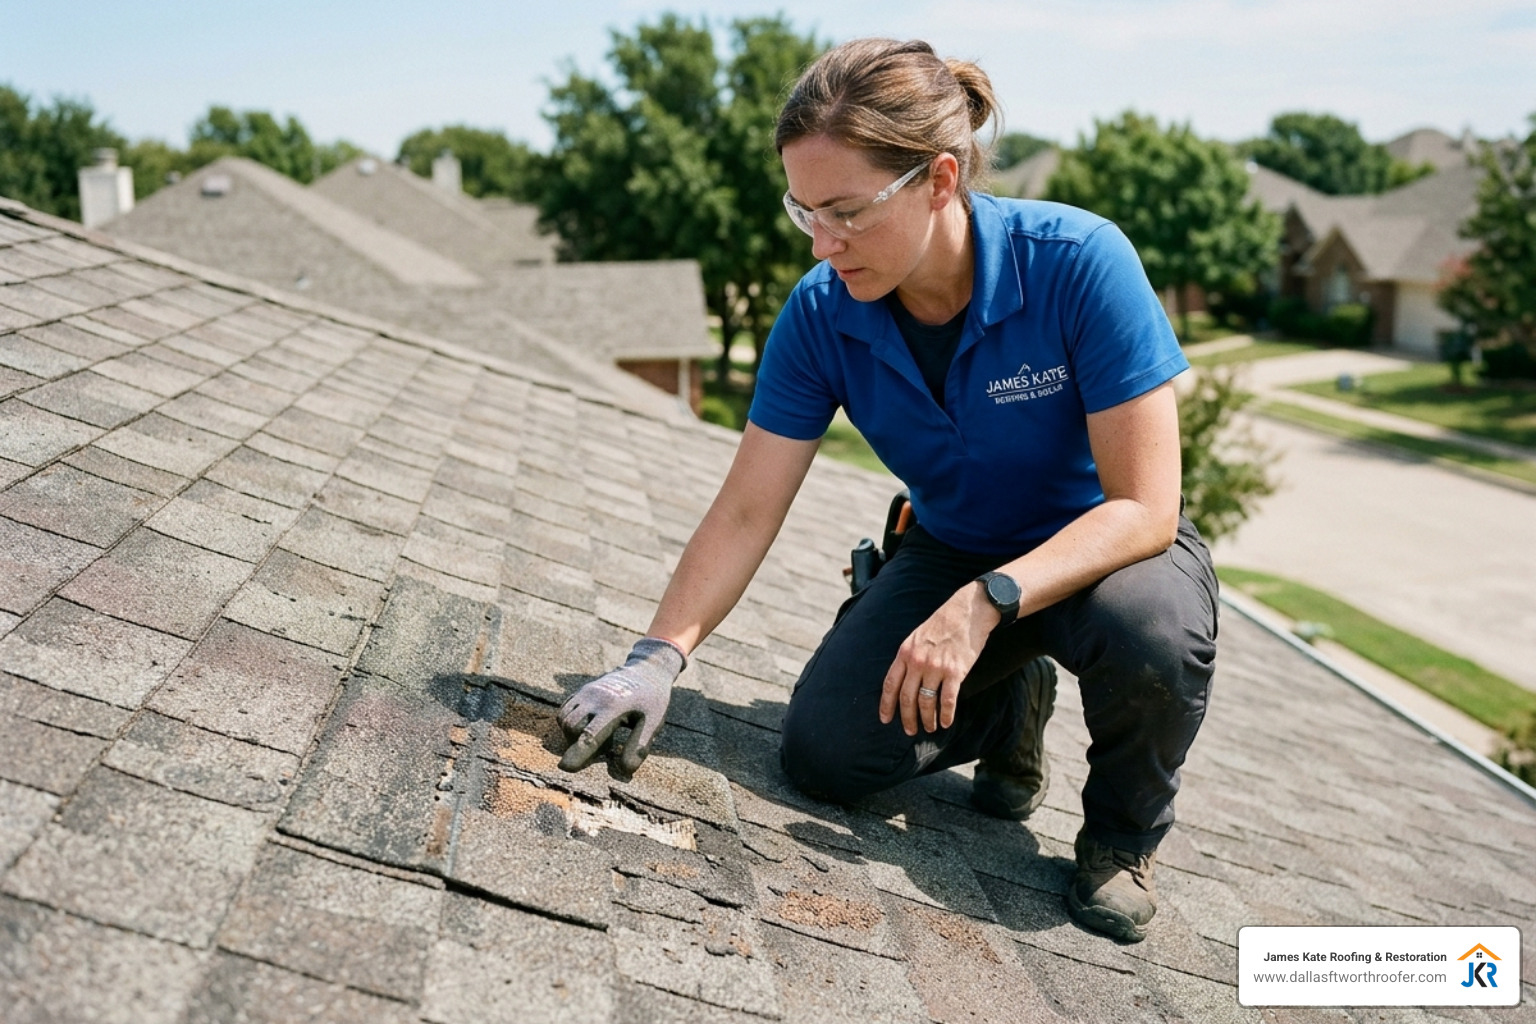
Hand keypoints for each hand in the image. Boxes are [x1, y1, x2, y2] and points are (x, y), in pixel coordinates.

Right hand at [558, 638, 684, 773]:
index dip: (578, 753)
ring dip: (573, 734)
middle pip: (571, 727)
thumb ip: (639, 746)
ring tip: (598, 735)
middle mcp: (595, 697)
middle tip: (606, 746)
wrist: (646, 671)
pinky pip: (564, 710)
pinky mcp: (581, 690)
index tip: (565, 767)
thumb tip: (625, 771)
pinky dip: (570, 723)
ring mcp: (585, 692)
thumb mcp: (654, 722)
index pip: (591, 734)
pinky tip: (590, 725)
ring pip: (563, 718)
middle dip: (580, 743)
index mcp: (614, 707)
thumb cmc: (652, 701)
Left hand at [879, 584, 999, 735]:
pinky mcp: (955, 671)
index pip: (890, 684)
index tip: (885, 720)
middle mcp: (917, 661)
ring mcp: (936, 667)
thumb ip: (908, 657)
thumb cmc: (942, 624)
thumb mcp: (917, 637)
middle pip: (907, 698)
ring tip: (930, 728)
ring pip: (926, 702)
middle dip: (907, 718)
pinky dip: (946, 715)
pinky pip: (947, 700)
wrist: (968, 611)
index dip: (886, 705)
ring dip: (927, 719)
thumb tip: (903, 681)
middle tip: (910, 731)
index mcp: (905, 652)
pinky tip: (946, 723)